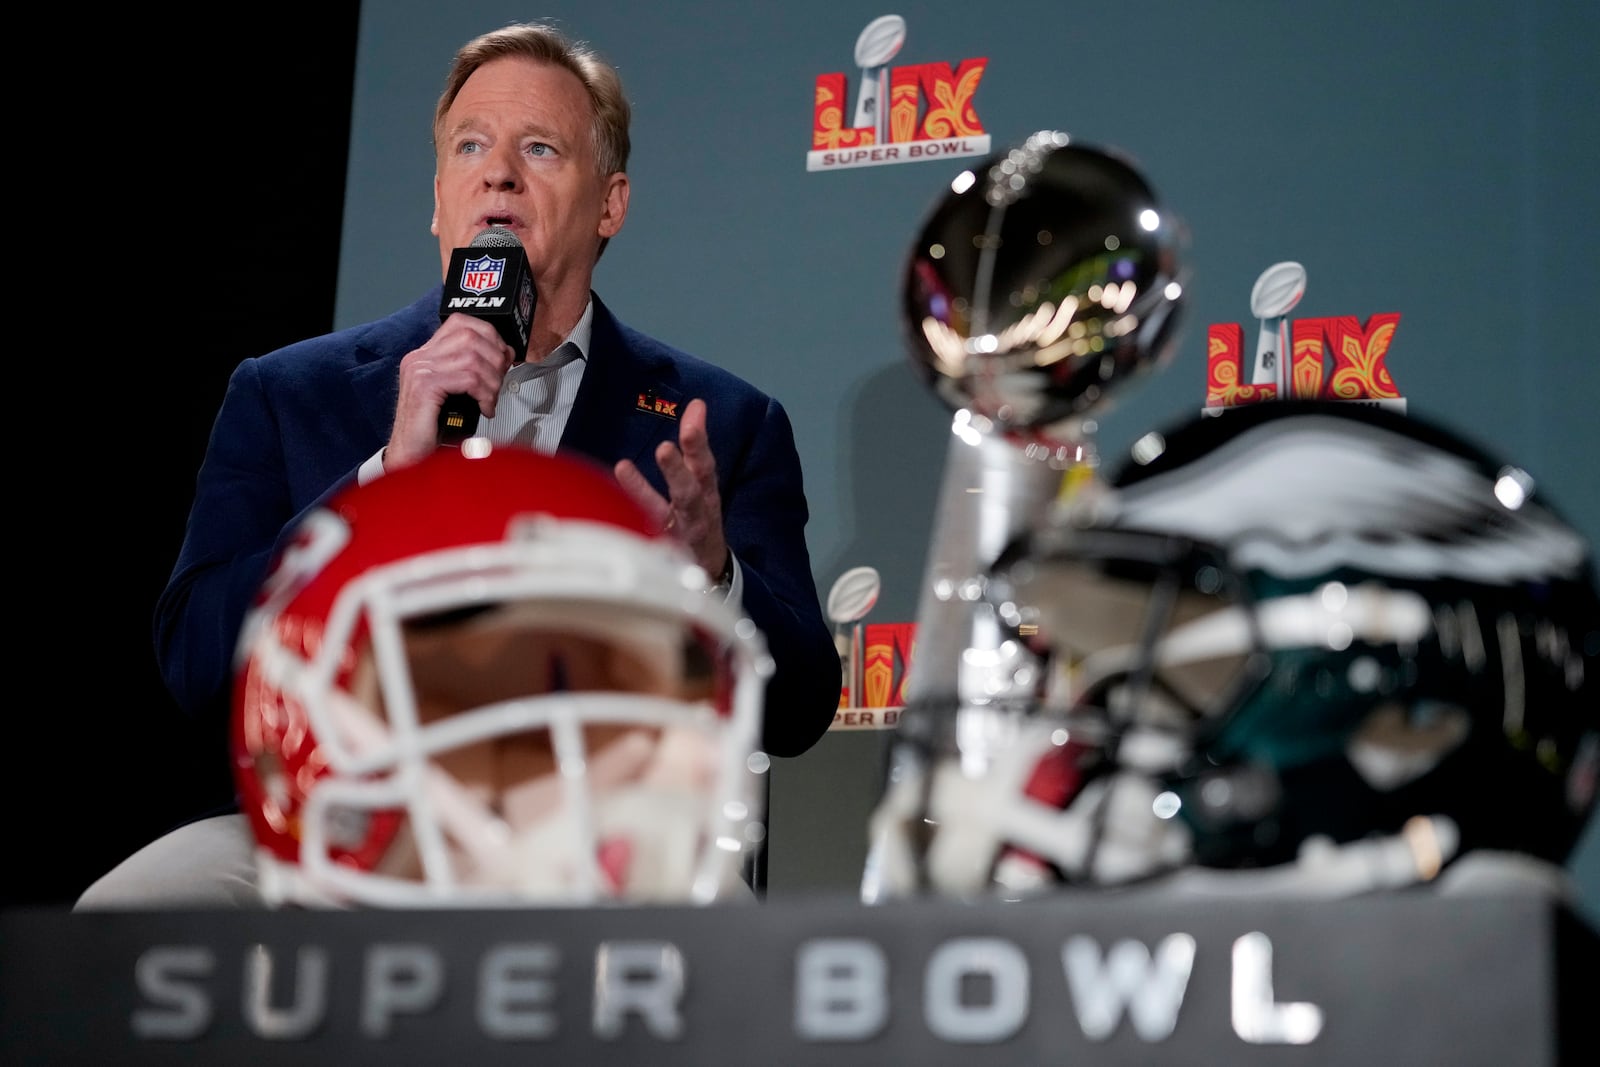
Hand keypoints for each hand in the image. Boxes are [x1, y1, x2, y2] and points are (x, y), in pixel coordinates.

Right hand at [385, 314, 515, 468]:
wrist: (410, 455)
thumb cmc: (434, 428)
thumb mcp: (456, 393)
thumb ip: (471, 372)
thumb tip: (504, 356)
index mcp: (425, 355)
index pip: (460, 323)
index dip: (489, 335)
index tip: (503, 356)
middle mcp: (419, 358)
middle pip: (470, 337)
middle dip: (495, 359)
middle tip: (500, 381)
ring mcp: (419, 371)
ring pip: (473, 359)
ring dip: (492, 381)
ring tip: (491, 399)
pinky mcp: (425, 388)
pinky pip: (468, 379)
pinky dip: (485, 394)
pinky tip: (485, 408)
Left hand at [614, 398, 729, 581]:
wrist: (709, 573)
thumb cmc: (698, 521)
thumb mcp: (701, 486)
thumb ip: (695, 450)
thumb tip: (696, 405)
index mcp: (706, 495)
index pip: (704, 465)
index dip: (699, 441)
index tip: (695, 411)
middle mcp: (697, 513)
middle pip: (692, 489)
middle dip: (680, 468)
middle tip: (667, 446)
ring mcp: (682, 534)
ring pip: (675, 511)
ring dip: (657, 488)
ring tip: (636, 464)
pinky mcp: (666, 551)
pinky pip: (648, 532)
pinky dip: (634, 513)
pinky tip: (617, 493)